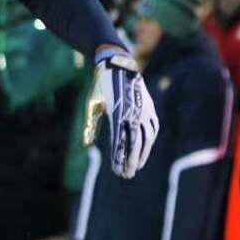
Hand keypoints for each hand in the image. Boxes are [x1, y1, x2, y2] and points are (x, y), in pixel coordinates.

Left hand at [85, 53, 158, 178]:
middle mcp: (132, 112)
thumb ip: (91, 124)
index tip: (116, 170)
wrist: (118, 63)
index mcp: (117, 111)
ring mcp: (143, 109)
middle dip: (131, 160)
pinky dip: (149, 141)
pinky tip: (145, 150)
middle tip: (126, 175)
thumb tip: (86, 144)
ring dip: (142, 154)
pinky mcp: (148, 107)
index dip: (118, 157)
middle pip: (134, 142)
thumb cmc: (101, 85)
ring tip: (136, 167)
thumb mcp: (93, 103)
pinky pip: (152, 128)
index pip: (119, 140)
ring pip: (146, 137)